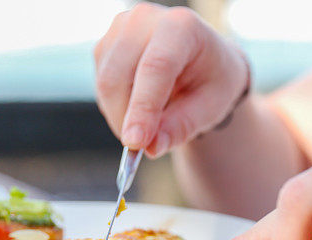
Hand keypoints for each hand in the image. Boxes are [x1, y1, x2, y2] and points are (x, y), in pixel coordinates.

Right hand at [94, 2, 247, 156]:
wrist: (203, 61)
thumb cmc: (211, 81)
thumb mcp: (209, 108)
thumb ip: (181, 127)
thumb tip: (151, 147)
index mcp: (182, 26)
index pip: (156, 67)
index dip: (142, 108)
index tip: (135, 143)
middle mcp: (146, 19)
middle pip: (119, 77)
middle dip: (126, 119)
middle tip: (142, 146)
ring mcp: (120, 28)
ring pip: (105, 84)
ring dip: (120, 115)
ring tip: (148, 123)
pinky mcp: (106, 45)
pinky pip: (100, 86)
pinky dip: (115, 107)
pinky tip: (138, 107)